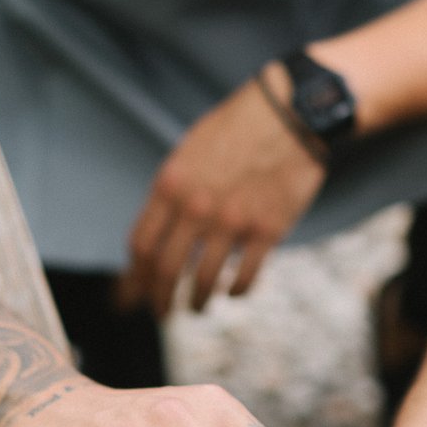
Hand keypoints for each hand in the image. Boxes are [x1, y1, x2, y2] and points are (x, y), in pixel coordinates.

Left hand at [123, 76, 325, 316]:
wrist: (292, 113)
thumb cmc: (239, 127)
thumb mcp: (191, 151)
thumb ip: (173, 191)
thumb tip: (159, 231)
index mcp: (171, 185)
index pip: (141, 245)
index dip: (134, 276)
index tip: (135, 291)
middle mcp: (196, 208)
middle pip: (165, 271)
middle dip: (159, 300)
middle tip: (162, 313)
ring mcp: (232, 223)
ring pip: (202, 282)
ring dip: (196, 303)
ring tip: (197, 308)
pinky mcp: (267, 232)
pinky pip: (244, 278)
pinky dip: (235, 292)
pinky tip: (233, 292)